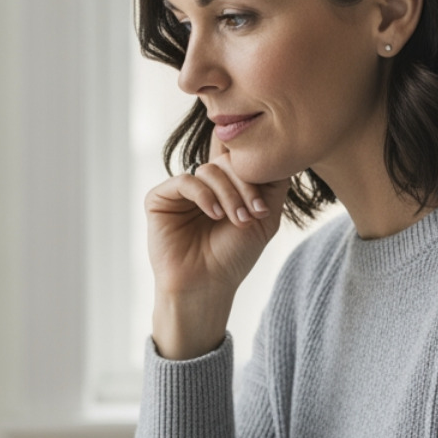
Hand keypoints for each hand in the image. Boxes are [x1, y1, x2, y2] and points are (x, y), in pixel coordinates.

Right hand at [146, 144, 287, 358]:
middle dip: (244, 187)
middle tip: (252, 214)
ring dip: (227, 194)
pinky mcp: (159, 198)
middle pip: (227, 162)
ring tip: (236, 220)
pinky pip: (185, 181)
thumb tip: (278, 152)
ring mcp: (180, 191)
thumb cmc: (233, 257)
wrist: (206, 286)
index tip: (264, 209)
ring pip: (209, 170)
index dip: (256, 177)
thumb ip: (273, 183)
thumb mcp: (264, 217)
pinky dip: (204, 195)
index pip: (242, 162)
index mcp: (225, 187)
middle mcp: (203, 185)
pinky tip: (213, 215)